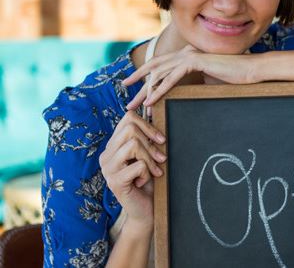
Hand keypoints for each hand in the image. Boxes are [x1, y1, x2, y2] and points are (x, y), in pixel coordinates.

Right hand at [99, 111, 166, 226]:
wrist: (146, 210)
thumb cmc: (149, 181)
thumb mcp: (149, 155)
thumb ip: (147, 136)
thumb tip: (152, 108)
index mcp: (114, 145)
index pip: (128, 118)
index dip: (148, 125)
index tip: (161, 139)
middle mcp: (106, 155)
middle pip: (130, 130)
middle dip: (151, 144)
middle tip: (161, 159)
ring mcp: (107, 168)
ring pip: (133, 145)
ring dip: (150, 159)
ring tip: (154, 171)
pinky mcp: (114, 181)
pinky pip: (137, 166)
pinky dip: (147, 173)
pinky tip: (143, 182)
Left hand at [123, 45, 258, 108]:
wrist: (250, 70)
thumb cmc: (234, 77)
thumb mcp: (210, 80)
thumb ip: (196, 82)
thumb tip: (187, 91)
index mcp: (188, 55)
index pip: (162, 64)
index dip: (146, 73)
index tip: (134, 85)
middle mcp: (186, 53)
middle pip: (155, 67)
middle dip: (138, 79)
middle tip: (124, 91)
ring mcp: (189, 56)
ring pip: (160, 74)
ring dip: (145, 90)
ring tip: (134, 104)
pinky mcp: (195, 62)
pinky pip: (171, 78)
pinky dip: (159, 90)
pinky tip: (150, 101)